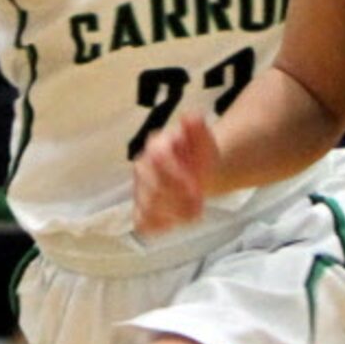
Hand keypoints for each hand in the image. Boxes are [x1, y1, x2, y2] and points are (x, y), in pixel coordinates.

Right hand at [132, 111, 217, 234]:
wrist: (197, 172)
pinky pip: (141, 221)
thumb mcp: (205, 141)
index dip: (177, 177)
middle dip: (178, 201)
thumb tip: (190, 117)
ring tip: (193, 214)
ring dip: (172, 215)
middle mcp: (142, 166)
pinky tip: (173, 224)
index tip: (196, 189)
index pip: (159, 160)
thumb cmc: (199, 157)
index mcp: (156, 146)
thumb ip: (198, 129)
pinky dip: (157, 226)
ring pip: (147, 207)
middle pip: (152, 188)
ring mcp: (139, 188)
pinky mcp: (140, 207)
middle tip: (199, 207)